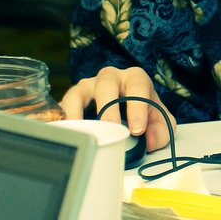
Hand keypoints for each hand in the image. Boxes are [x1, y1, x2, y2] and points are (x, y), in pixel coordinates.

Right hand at [59, 66, 175, 151]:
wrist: (125, 112)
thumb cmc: (142, 113)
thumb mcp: (159, 121)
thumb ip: (161, 130)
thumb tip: (148, 140)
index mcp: (134, 79)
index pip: (138, 86)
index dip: (138, 107)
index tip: (138, 130)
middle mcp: (109, 78)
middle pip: (106, 84)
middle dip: (108, 106)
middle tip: (110, 128)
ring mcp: (87, 88)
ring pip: (77, 92)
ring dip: (77, 112)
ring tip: (81, 132)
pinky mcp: (70, 102)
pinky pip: (60, 107)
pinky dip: (60, 120)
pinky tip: (63, 134)